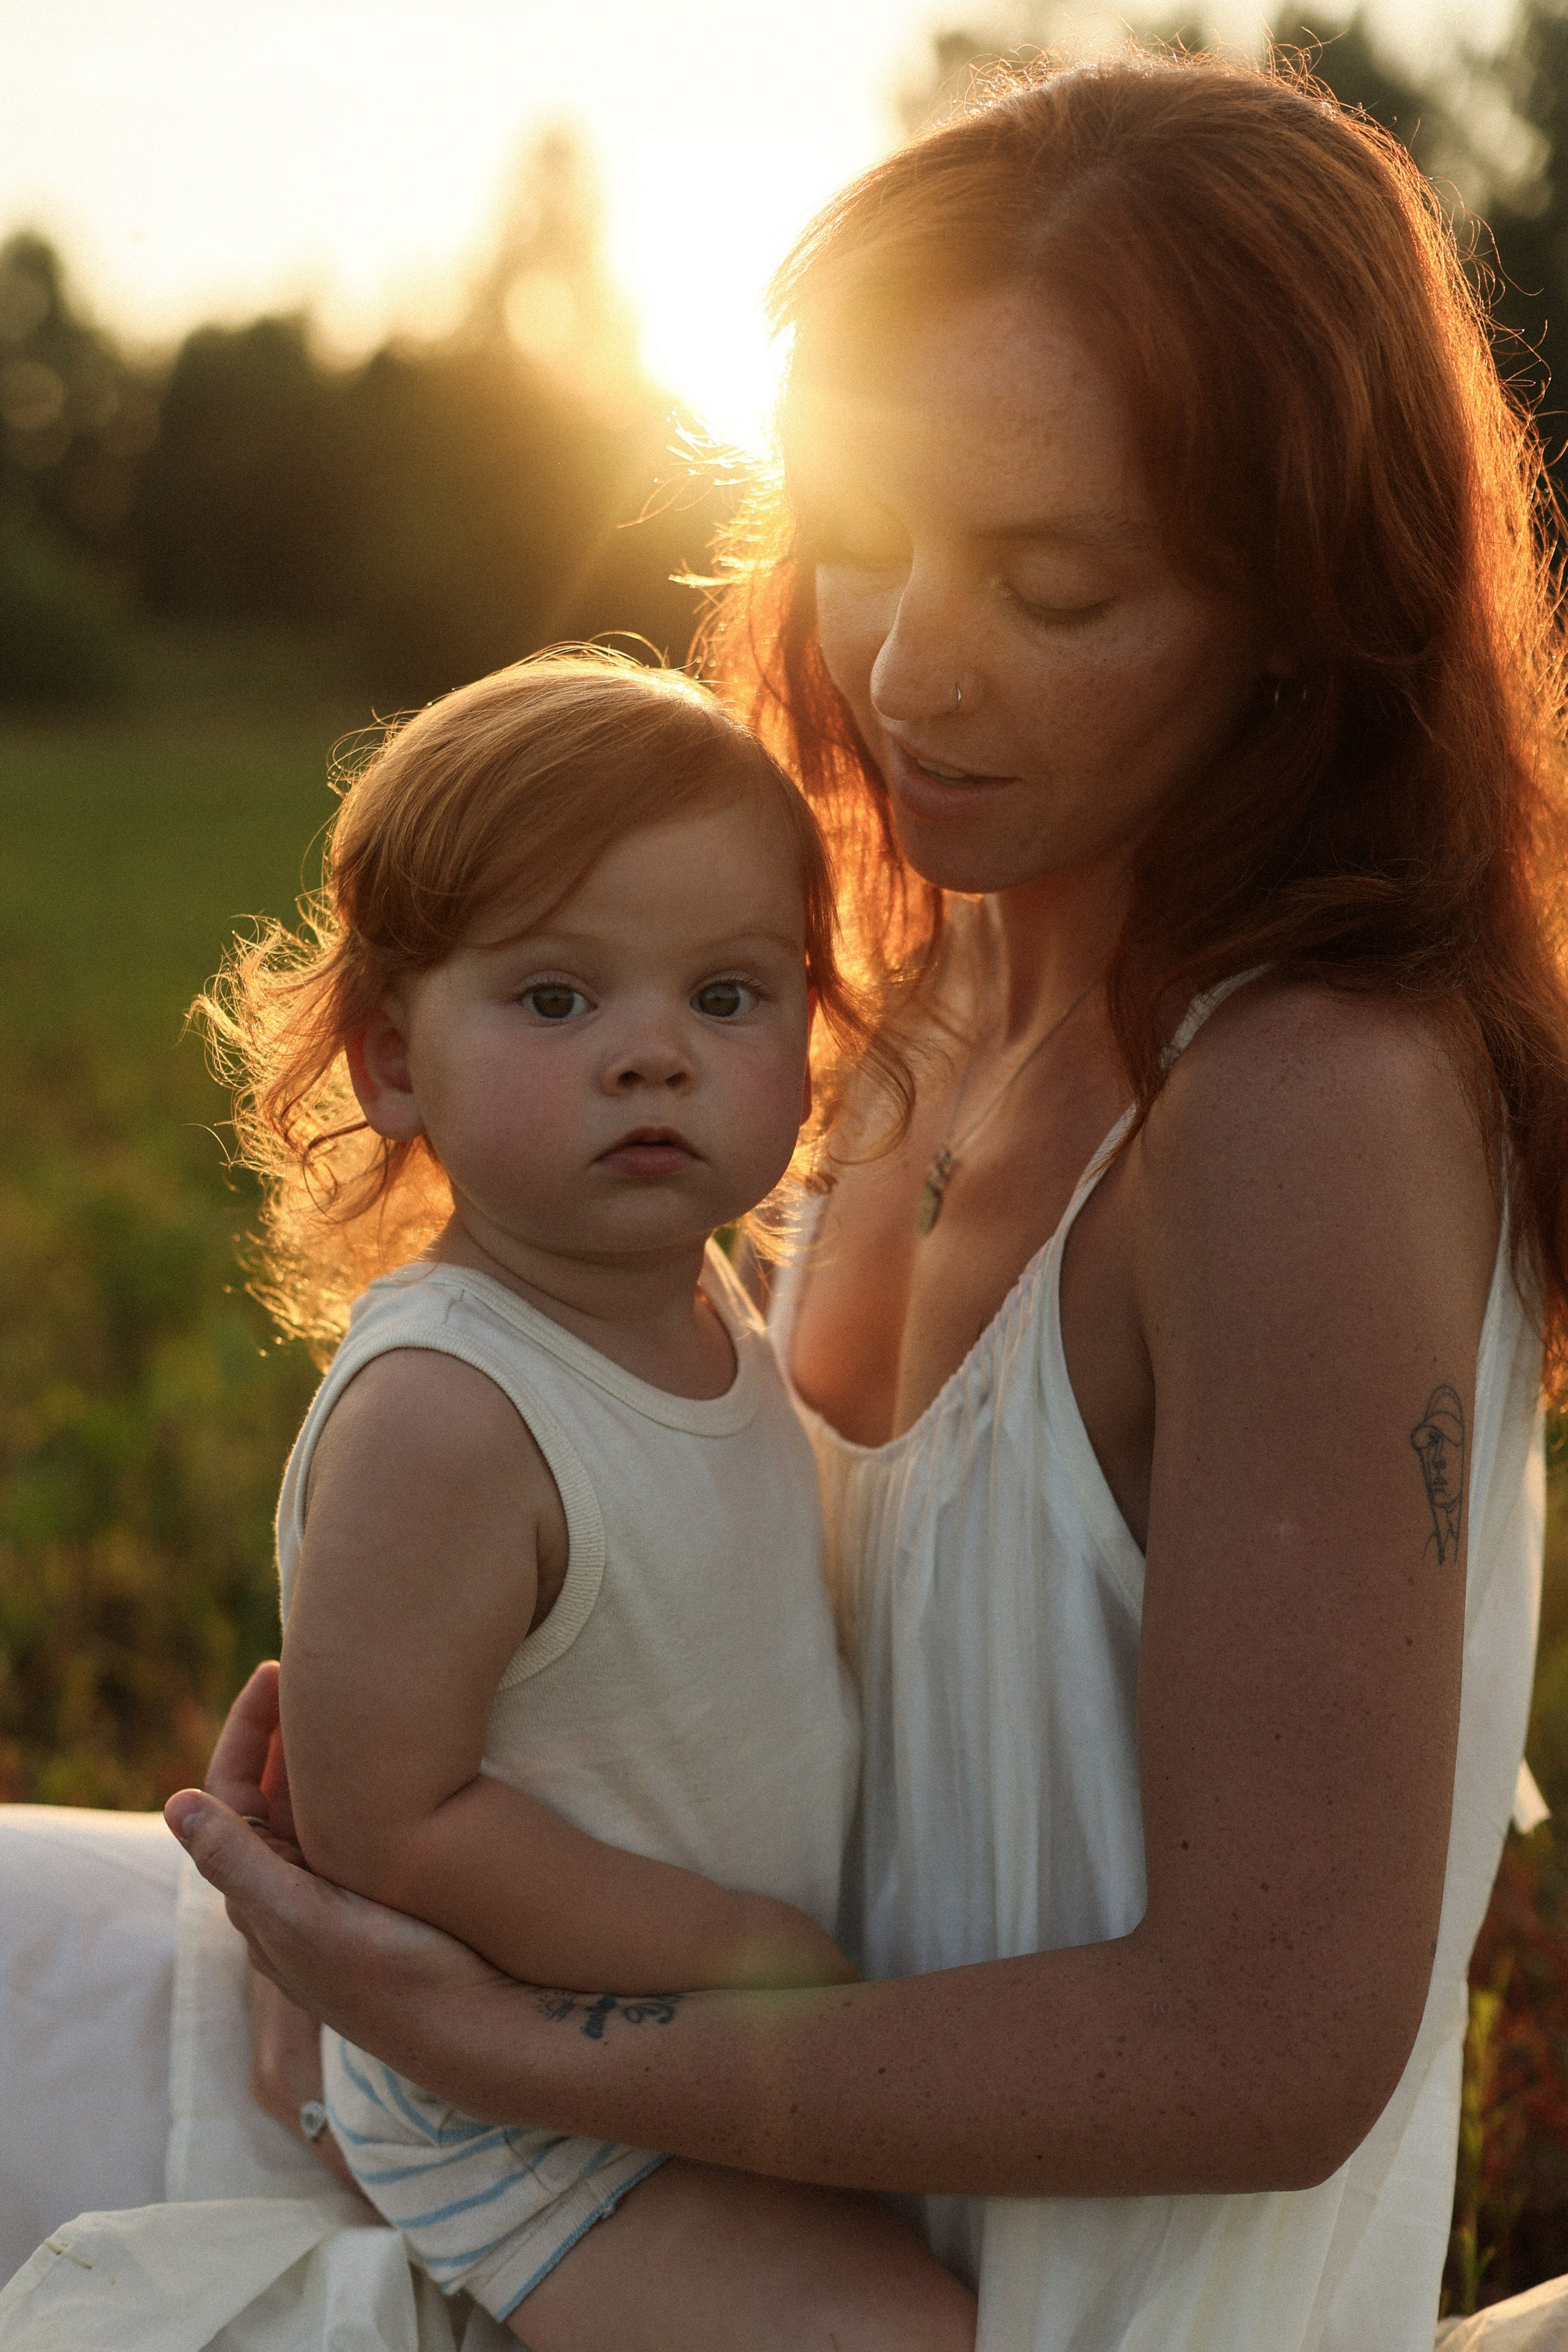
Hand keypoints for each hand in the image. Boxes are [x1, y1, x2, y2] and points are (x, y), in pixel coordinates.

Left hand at [199, 1660, 359, 2189]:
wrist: (474, 2024)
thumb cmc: (388, 1976)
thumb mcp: (305, 1922)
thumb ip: (241, 1864)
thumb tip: (174, 1803)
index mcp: (258, 1895)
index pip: (227, 1792)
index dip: (244, 1727)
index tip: (275, 1670)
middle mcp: (287, 1890)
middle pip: (266, 1788)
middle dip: (280, 1726)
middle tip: (310, 1665)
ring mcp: (333, 1890)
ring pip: (308, 1801)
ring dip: (316, 1747)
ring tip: (338, 1691)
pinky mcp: (375, 1892)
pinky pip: (346, 1819)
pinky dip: (350, 1776)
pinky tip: (380, 1749)